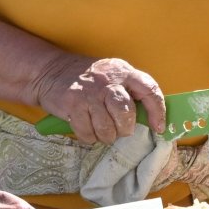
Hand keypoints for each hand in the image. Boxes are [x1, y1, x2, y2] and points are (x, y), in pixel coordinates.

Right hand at [30, 54, 165, 143]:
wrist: (50, 71)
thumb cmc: (88, 79)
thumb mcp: (111, 76)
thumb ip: (129, 91)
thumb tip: (150, 118)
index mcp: (123, 71)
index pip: (149, 90)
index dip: (157, 112)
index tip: (158, 127)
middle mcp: (107, 80)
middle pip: (126, 114)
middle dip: (124, 128)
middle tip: (120, 130)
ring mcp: (89, 93)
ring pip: (107, 128)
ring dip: (106, 136)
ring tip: (102, 130)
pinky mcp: (72, 105)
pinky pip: (88, 133)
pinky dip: (89, 137)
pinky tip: (87, 128)